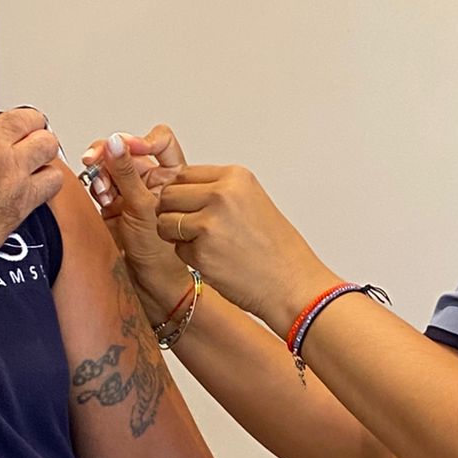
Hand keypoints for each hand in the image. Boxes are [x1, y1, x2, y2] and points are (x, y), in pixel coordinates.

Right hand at [0, 87, 61, 276]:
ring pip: (45, 142)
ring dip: (42, 143)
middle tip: (20, 126)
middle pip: (22, 115)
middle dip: (23, 119)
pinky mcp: (22, 199)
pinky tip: (42, 181)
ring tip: (37, 148)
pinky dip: (50, 179)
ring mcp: (7, 170)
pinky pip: (52, 180)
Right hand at [80, 128, 192, 322]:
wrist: (146, 284)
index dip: (143, 140)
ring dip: (101, 173)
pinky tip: (100, 197)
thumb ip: (127, 172)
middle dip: (110, 155)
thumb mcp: (144, 207)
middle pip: (126, 150)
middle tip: (97, 160)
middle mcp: (150, 181)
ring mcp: (130, 192)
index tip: (129, 147)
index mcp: (171, 176)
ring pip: (109, 166)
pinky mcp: (112, 204)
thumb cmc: (160, 254)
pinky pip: (98, 183)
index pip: (159, 141)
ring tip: (104, 189)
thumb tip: (116, 142)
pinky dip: (95, 186)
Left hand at [151, 163, 333, 334]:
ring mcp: (209, 223)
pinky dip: (189, 257)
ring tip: (203, 244)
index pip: (183, 174)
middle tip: (190, 229)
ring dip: (175, 235)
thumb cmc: (276, 249)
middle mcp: (221, 194)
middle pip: (168, 194)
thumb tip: (181, 190)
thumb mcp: (251, 201)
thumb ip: (218, 191)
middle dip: (172, 212)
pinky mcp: (201, 251)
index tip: (189, 207)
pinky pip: (176, 248)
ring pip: (164, 221)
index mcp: (235, 177)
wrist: (292, 284)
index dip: (181, 193)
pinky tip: (214, 260)